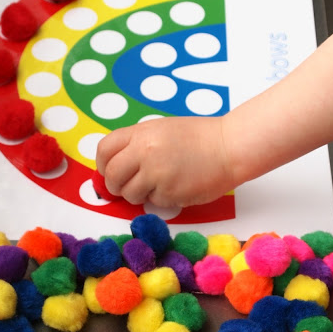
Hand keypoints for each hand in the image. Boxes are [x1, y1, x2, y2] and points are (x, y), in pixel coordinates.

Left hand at [96, 116, 231, 207]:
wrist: (229, 147)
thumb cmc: (199, 138)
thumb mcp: (162, 130)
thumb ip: (137, 144)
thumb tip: (115, 166)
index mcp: (141, 133)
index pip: (104, 150)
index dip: (103, 165)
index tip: (109, 171)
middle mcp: (144, 152)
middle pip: (111, 176)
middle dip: (116, 186)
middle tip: (127, 187)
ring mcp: (156, 174)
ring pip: (130, 194)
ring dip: (139, 194)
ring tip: (158, 184)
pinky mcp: (169, 193)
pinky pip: (153, 201)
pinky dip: (161, 198)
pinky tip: (177, 186)